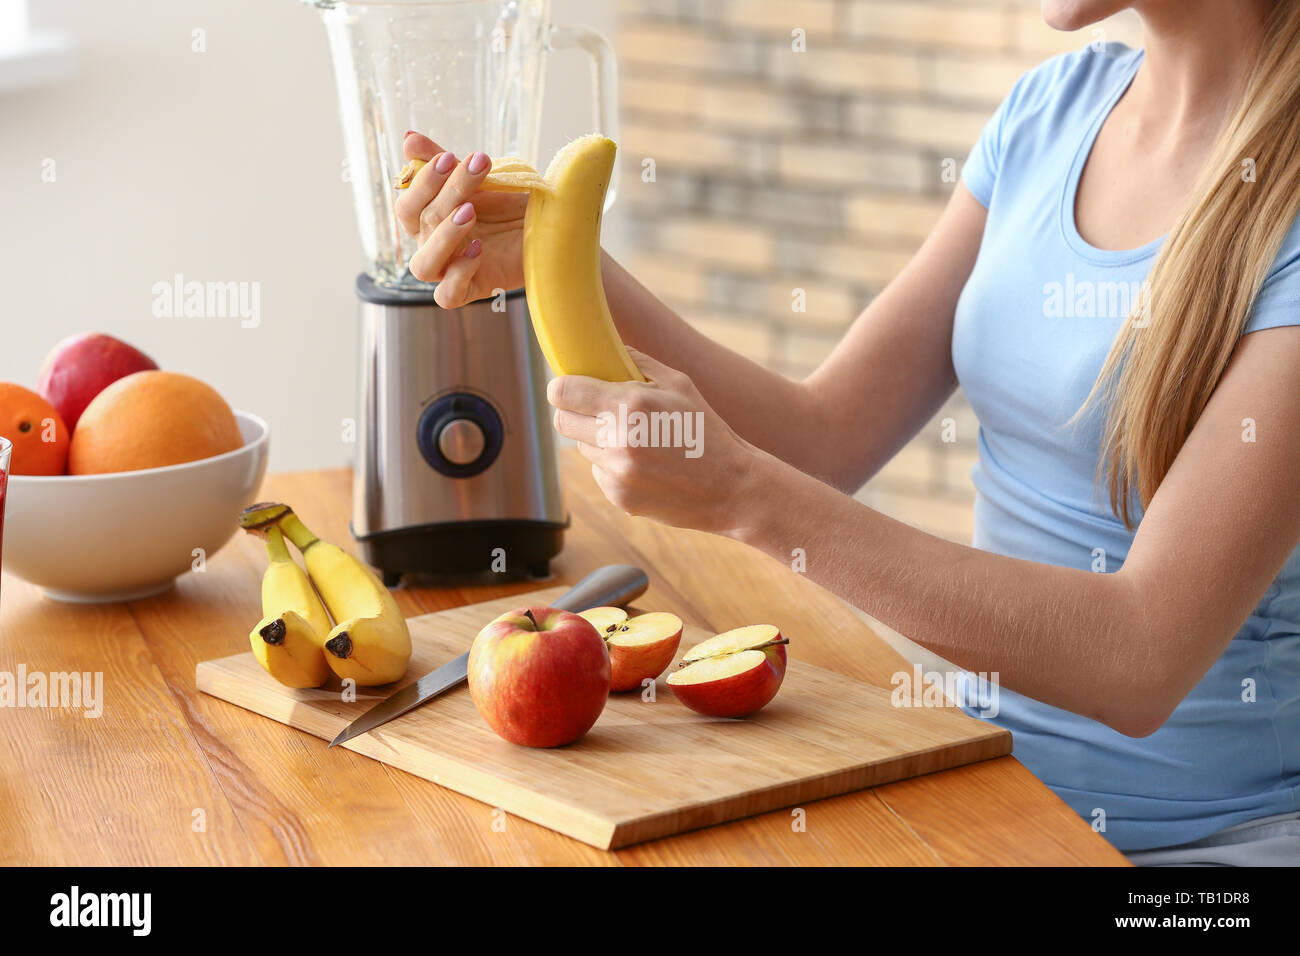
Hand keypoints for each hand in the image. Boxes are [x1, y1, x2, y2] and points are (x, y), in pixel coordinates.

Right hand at [394, 131, 526, 307]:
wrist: (548, 228)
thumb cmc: (508, 205)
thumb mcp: (477, 177)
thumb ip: (441, 161)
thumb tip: (408, 140)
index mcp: (427, 221)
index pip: (408, 205)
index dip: (423, 182)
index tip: (450, 157)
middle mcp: (433, 247)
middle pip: (421, 225)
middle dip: (446, 192)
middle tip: (477, 168)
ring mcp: (450, 270)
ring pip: (424, 265)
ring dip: (444, 235)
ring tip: (470, 210)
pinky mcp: (472, 289)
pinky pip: (448, 295)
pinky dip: (458, 273)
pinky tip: (478, 249)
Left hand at [547, 349, 763, 534]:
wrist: (730, 487)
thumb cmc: (705, 429)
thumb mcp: (678, 383)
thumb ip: (634, 361)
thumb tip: (600, 348)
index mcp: (630, 405)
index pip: (563, 393)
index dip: (561, 387)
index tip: (568, 386)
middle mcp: (618, 440)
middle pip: (562, 421)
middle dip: (575, 412)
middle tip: (598, 409)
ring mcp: (617, 472)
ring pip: (583, 447)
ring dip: (598, 439)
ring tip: (635, 439)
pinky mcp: (618, 496)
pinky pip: (598, 472)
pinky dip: (612, 465)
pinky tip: (644, 464)